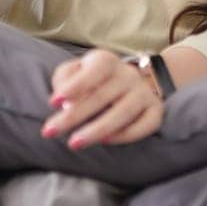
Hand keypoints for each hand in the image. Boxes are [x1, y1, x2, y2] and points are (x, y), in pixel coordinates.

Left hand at [41, 49, 162, 147]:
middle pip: (102, 96)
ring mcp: (144, 92)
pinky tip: (105, 141)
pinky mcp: (156, 110)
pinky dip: (126, 135)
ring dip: (97, 129)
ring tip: (75, 143)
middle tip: (50, 132)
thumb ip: (64, 80)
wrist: (130, 84)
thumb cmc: (93, 80)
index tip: (53, 103)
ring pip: (123, 112)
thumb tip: (63, 102)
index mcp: (106, 61)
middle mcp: (128, 74)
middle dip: (74, 116)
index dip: (74, 86)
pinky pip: (145, 125)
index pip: (94, 71)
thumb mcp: (75, 72)